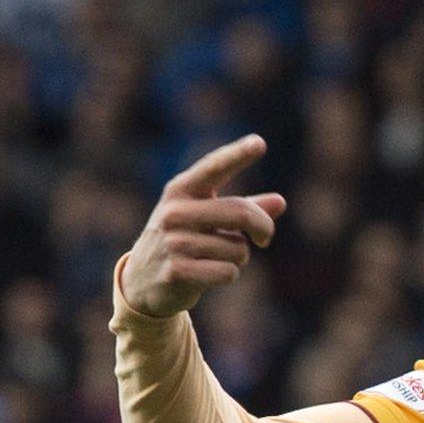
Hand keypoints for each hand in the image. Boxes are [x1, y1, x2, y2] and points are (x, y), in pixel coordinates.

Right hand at [121, 134, 286, 316]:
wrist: (143, 280)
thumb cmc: (184, 241)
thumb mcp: (209, 219)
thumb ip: (245, 208)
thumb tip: (280, 201)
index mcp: (182, 190)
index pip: (214, 167)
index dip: (237, 155)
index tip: (260, 142)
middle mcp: (175, 211)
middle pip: (241, 213)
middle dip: (264, 228)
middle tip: (264, 239)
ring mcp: (173, 241)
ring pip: (239, 249)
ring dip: (239, 257)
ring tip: (215, 257)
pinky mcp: (176, 271)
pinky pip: (228, 272)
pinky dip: (228, 275)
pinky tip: (207, 274)